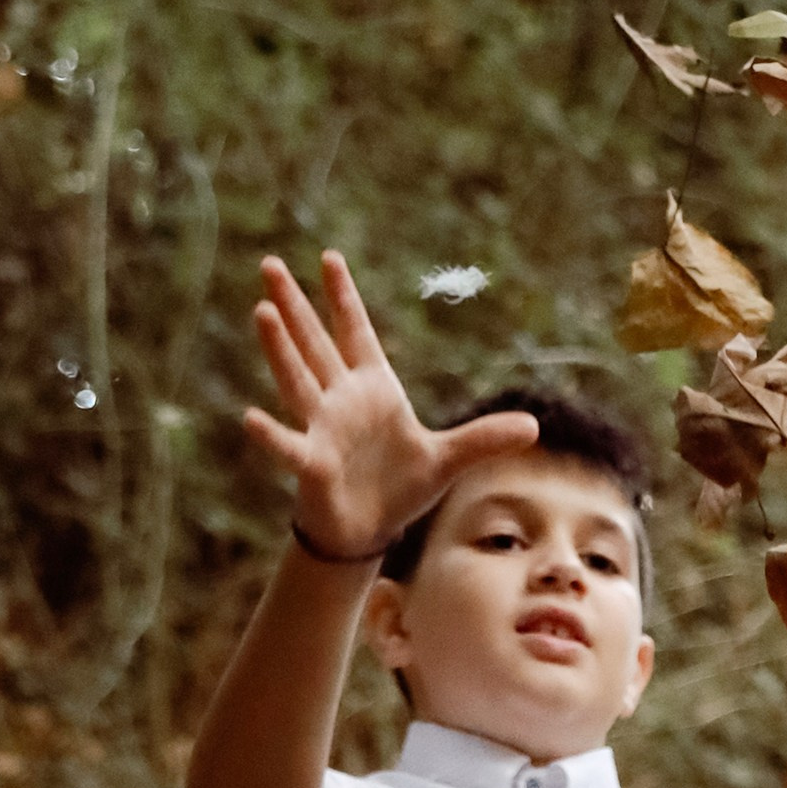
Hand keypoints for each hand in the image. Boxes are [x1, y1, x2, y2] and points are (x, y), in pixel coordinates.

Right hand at [245, 250, 538, 563]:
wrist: (372, 529)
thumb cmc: (401, 487)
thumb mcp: (448, 459)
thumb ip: (485, 439)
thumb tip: (535, 426)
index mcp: (373, 389)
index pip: (355, 333)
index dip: (342, 298)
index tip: (328, 257)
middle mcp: (341, 400)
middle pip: (315, 344)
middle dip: (294, 307)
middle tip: (269, 265)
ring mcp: (323, 429)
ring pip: (298, 381)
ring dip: (281, 349)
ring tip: (262, 312)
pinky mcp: (314, 464)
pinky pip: (290, 447)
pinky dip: (273, 436)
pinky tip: (251, 419)